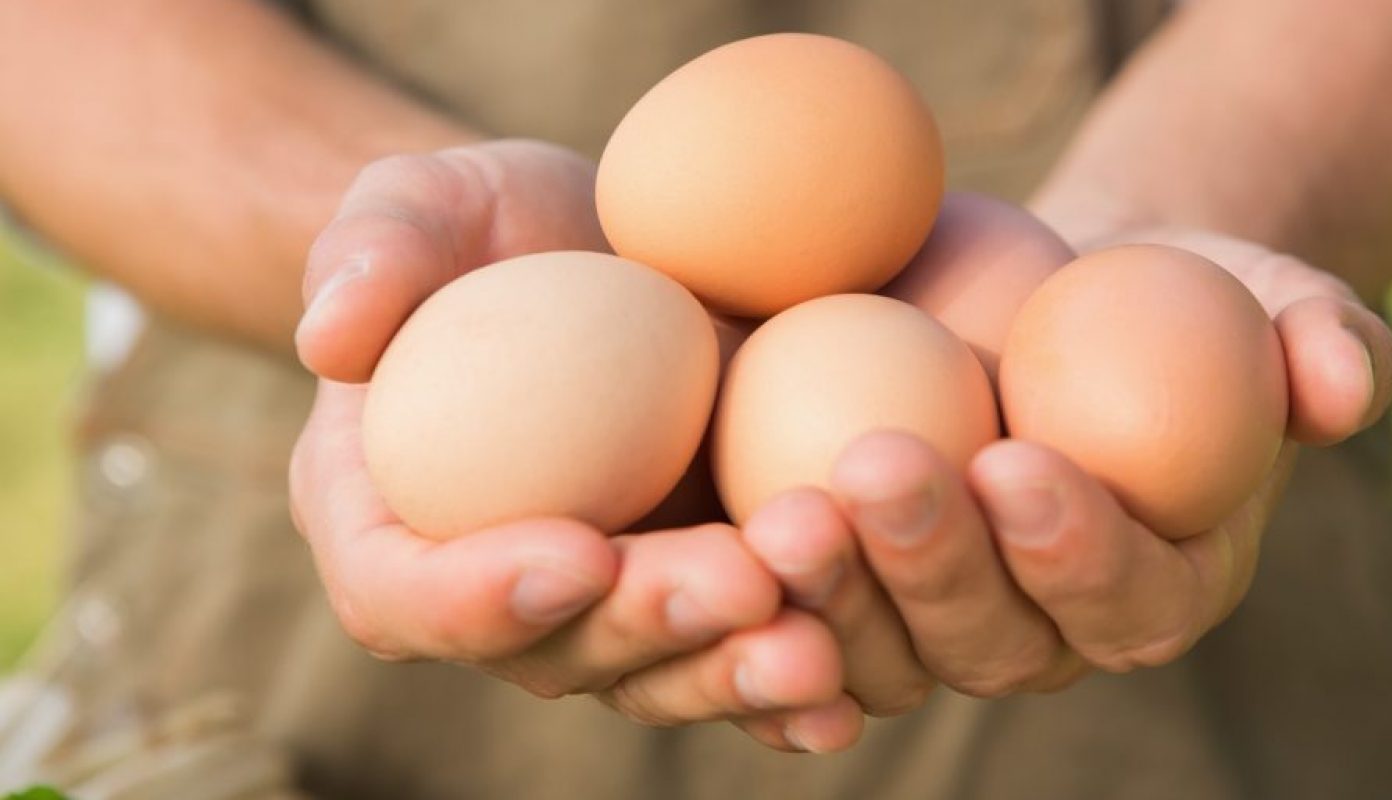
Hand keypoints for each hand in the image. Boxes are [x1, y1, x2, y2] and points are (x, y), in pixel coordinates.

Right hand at [290, 141, 860, 751]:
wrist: (595, 252)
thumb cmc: (485, 231)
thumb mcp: (420, 204)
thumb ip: (372, 251)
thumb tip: (331, 334)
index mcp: (390, 525)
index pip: (406, 593)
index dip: (481, 597)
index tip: (576, 550)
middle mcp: (495, 593)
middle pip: (558, 652)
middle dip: (649, 631)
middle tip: (739, 584)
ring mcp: (606, 605)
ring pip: (661, 673)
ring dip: (737, 669)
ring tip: (818, 645)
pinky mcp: (695, 594)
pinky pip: (737, 653)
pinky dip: (792, 682)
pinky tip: (852, 682)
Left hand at [739, 227, 1391, 712]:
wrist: (1055, 296)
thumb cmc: (1174, 295)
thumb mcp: (1266, 294)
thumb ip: (1325, 339)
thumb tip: (1344, 383)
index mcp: (1158, 586)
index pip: (1127, 597)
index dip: (1077, 548)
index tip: (1020, 462)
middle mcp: (1047, 635)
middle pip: (992, 641)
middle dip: (933, 566)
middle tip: (876, 468)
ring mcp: (942, 629)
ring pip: (887, 653)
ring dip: (833, 594)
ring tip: (782, 509)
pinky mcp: (859, 599)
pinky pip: (809, 637)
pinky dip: (767, 623)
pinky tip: (719, 563)